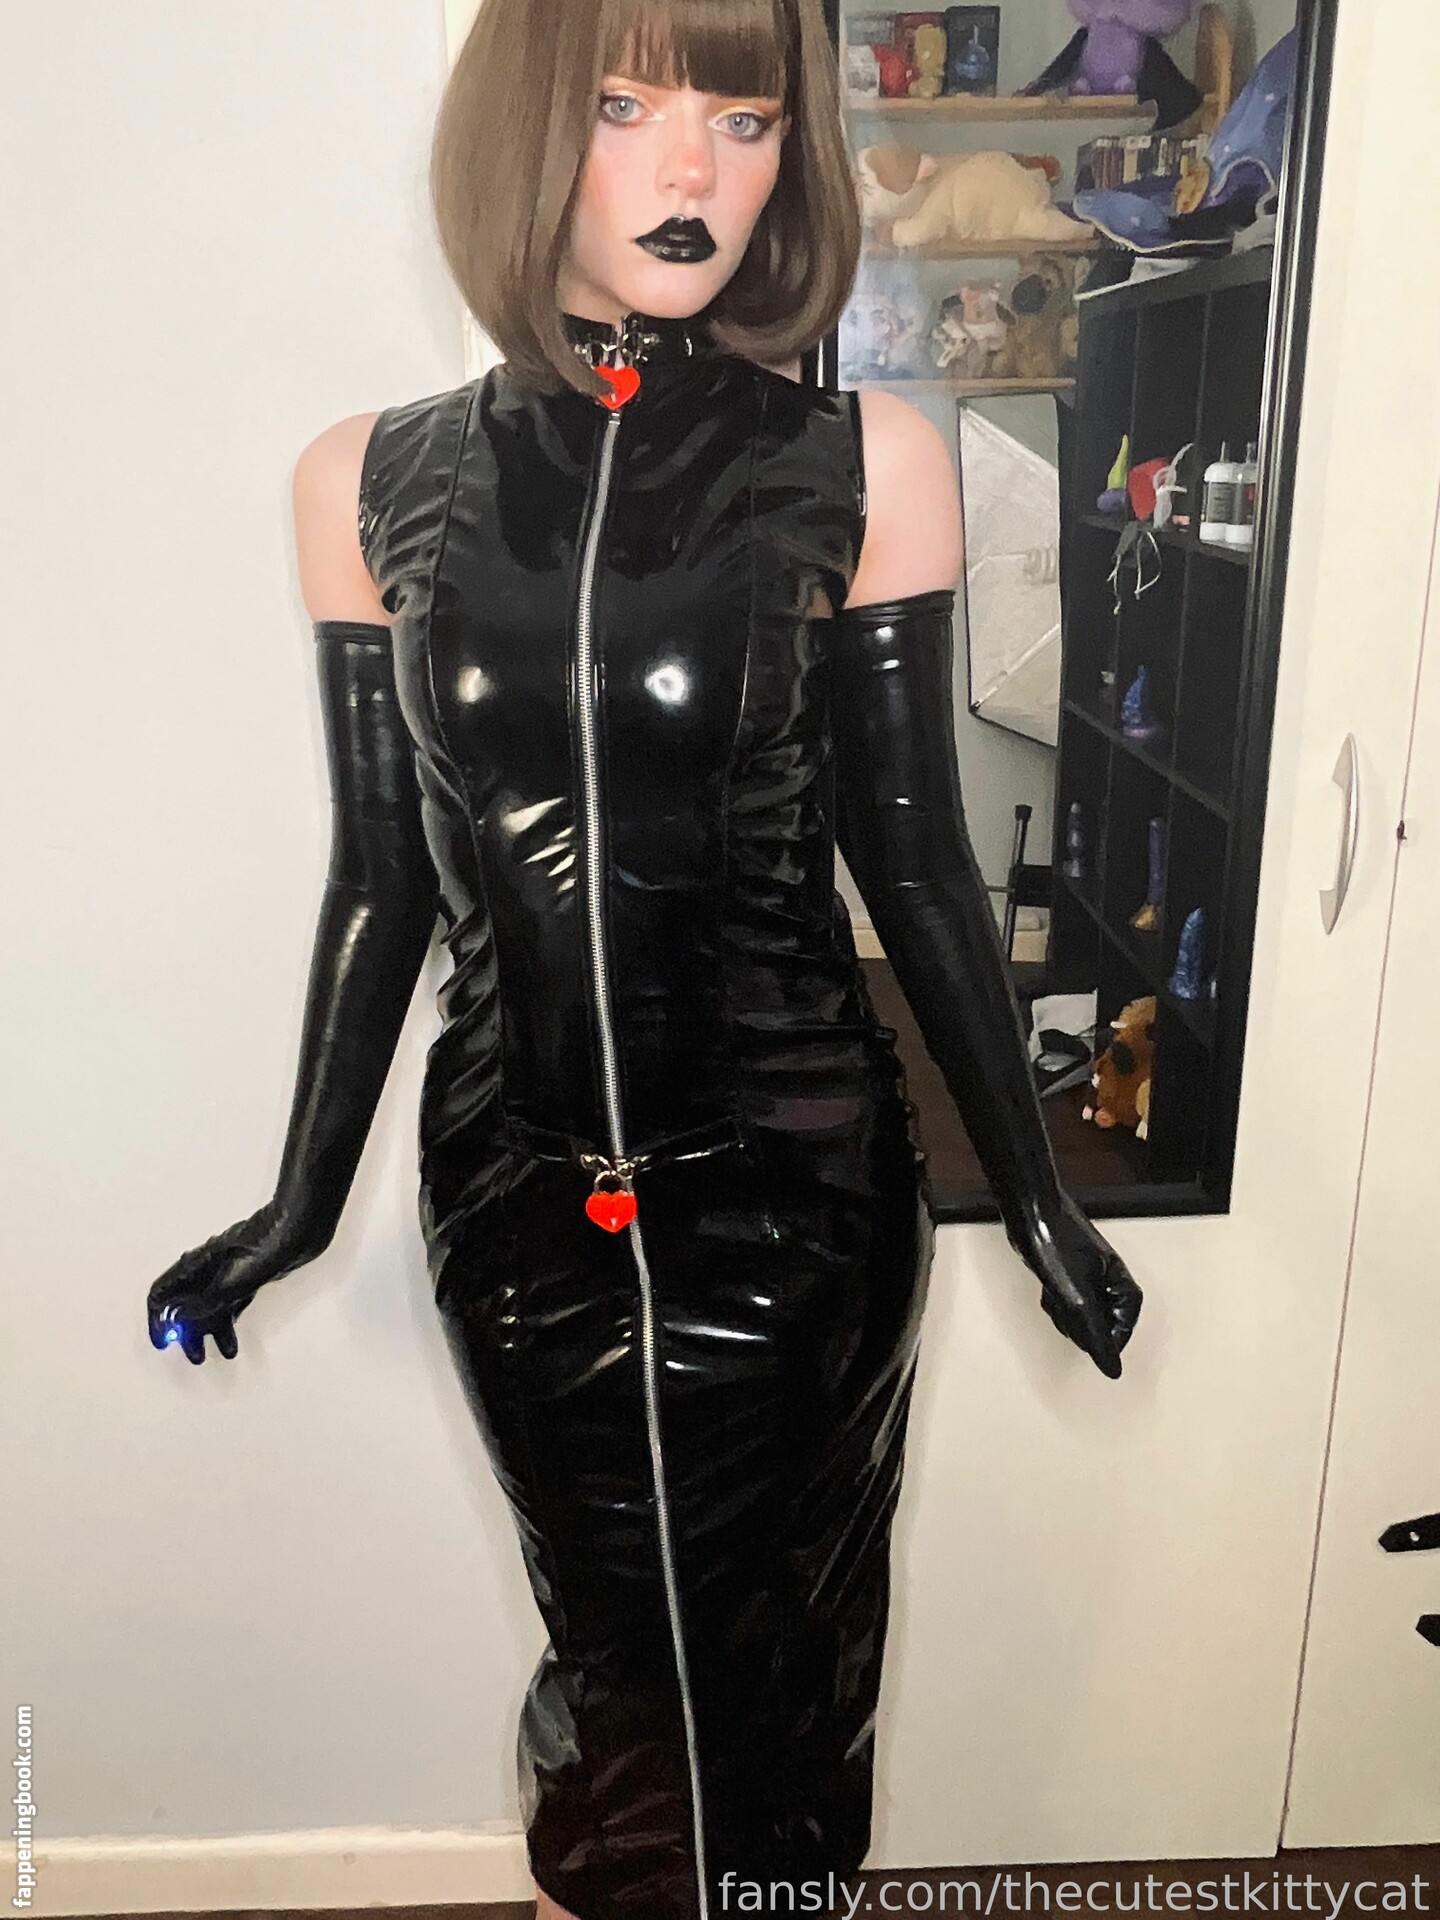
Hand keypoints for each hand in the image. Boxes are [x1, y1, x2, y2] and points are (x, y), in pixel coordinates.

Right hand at [147, 1201, 315, 1365]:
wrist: (297, 1230)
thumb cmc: (264, 1246)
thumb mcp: (229, 1284)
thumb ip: (204, 1305)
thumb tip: (183, 1321)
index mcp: (195, 1266)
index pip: (161, 1295)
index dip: (158, 1321)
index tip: (163, 1344)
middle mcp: (206, 1269)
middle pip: (184, 1305)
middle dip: (187, 1334)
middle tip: (195, 1356)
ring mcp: (226, 1272)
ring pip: (209, 1308)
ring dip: (209, 1332)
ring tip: (219, 1354)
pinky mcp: (246, 1276)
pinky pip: (228, 1306)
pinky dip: (227, 1324)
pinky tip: (232, 1340)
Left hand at [1008, 1190, 1142, 1379]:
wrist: (1029, 1210)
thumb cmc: (1054, 1244)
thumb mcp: (1076, 1300)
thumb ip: (1094, 1337)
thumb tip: (1111, 1369)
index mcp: (1122, 1284)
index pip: (1123, 1329)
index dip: (1104, 1342)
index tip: (1086, 1343)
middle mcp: (1109, 1279)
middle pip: (1101, 1323)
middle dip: (1079, 1323)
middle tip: (1066, 1309)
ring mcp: (1089, 1276)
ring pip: (1081, 1314)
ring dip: (1064, 1312)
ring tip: (1055, 1294)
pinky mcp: (1070, 1273)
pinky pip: (1066, 1301)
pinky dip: (1055, 1300)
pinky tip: (1047, 1287)